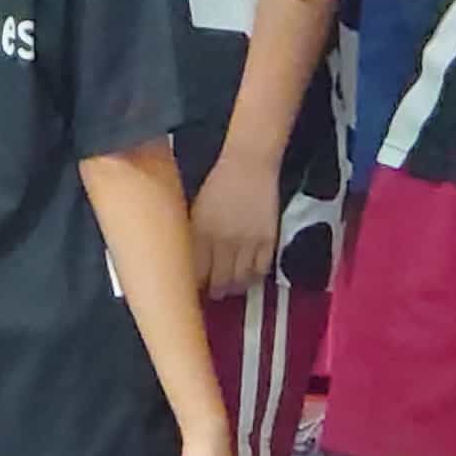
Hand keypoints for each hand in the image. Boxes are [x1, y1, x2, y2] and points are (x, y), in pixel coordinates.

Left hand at [187, 148, 279, 296]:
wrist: (248, 163)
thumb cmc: (219, 182)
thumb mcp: (196, 207)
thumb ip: (193, 235)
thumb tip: (188, 258)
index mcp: (201, 232)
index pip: (196, 272)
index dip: (195, 285)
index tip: (194, 289)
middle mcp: (223, 241)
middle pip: (218, 282)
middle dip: (214, 291)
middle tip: (212, 293)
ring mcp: (247, 242)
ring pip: (240, 280)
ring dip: (234, 287)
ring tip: (231, 286)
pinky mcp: (267, 239)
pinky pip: (261, 269)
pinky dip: (254, 276)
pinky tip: (249, 274)